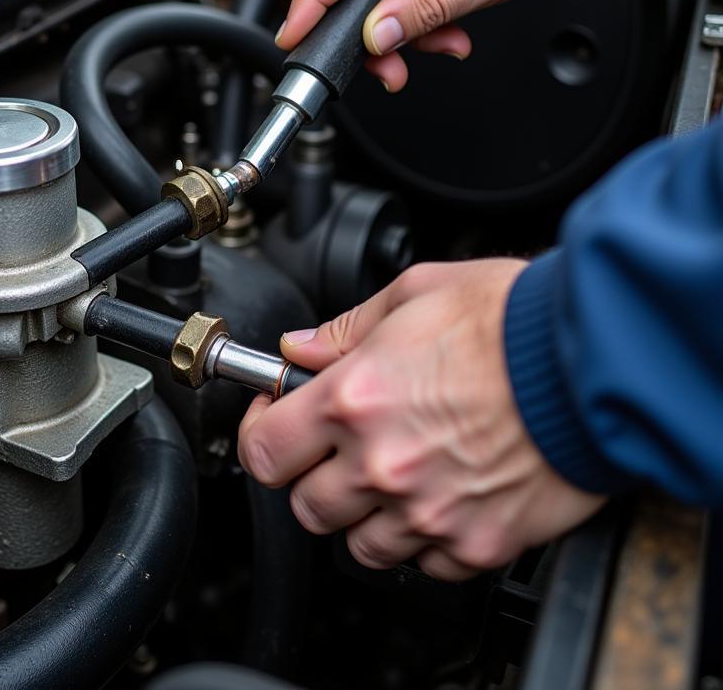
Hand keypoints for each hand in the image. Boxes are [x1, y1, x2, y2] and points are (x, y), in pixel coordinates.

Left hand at [238, 260, 604, 579]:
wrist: (596, 358)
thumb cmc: (512, 319)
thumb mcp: (416, 293)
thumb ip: (346, 329)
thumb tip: (302, 348)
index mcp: (355, 398)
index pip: (264, 449)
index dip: (261, 434)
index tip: (274, 420)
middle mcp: (383, 462)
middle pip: (306, 506)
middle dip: (313, 476)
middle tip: (338, 447)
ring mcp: (430, 511)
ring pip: (360, 546)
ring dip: (365, 513)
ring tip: (396, 473)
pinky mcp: (478, 542)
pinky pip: (427, 563)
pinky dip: (425, 537)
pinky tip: (443, 495)